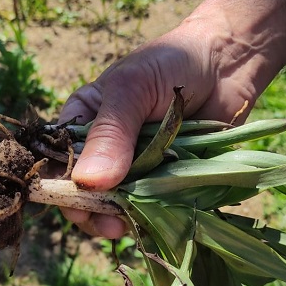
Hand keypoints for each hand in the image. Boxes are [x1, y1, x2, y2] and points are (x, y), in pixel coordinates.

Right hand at [58, 29, 230, 238]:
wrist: (228, 61)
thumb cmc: (173, 62)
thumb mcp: (132, 89)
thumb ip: (110, 134)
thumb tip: (89, 182)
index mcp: (83, 124)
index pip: (57, 162)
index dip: (60, 185)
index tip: (76, 201)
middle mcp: (103, 151)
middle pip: (83, 194)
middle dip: (91, 211)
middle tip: (108, 220)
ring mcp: (134, 170)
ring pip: (115, 208)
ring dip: (119, 219)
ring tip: (126, 224)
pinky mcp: (164, 183)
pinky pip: (150, 209)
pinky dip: (149, 218)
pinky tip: (153, 218)